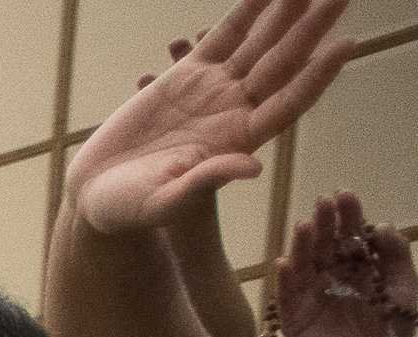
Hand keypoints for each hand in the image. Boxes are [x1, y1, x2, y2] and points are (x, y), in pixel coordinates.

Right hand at [63, 0, 352, 236]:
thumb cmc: (127, 210)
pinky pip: (223, 36)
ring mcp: (213, 89)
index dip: (317, 75)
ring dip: (286, 12)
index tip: (346, 45)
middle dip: (312, 29)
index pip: (288, 103)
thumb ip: (205, 182)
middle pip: (283, 63)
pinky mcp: (186, 75)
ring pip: (259, 43)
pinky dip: (245, 11)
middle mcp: (235, 110)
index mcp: (237, 142)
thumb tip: (252, 167)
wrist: (95, 194)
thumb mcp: (164, 203)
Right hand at [276, 190, 415, 336]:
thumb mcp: (405, 292)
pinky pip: (286, 297)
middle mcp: (331, 276)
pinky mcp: (295, 318)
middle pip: (324, 244)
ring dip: (301, 244)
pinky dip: (284, 280)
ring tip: (303, 225)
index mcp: (357, 267)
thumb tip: (383, 227)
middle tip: (324, 203)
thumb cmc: (389, 332)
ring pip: (303, 264)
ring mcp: (311, 296)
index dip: (348, 216)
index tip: (346, 195)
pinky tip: (285, 263)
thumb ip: (397, 260)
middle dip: (323, 223)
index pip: (350, 235)